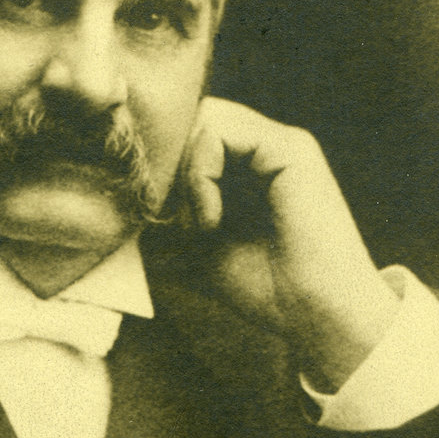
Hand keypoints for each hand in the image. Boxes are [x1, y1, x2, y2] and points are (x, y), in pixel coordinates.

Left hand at [179, 97, 399, 391]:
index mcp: (249, 168)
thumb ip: (172, 211)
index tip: (158, 218)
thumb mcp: (199, 245)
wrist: (313, 316)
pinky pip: (219, 131)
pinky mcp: (291, 149)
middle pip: (191, 122)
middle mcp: (266, 148)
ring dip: (184, 177)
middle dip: (168, 170)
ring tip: (201, 226)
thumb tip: (125, 190)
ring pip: (200, 122)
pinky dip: (201, 175)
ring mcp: (280, 144)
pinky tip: (213, 220)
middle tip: (174, 223)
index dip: (163, 168)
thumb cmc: (264, 289)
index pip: (189, 136)